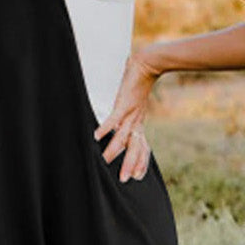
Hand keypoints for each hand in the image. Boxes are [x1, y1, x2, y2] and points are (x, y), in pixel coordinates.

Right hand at [93, 47, 163, 181]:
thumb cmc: (138, 84)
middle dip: (130, 164)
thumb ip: (127, 116)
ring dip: (114, 150)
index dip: (141, 162)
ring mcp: (130, 113)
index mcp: (139, 123)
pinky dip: (105, 127)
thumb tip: (119, 125)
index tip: (138, 176)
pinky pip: (113, 118)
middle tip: (125, 179)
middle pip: (134, 147)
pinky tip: (97, 136)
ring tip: (105, 161)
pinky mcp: (123, 103)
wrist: (147, 64)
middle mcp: (136, 121)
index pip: (142, 147)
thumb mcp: (135, 104)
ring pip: (123, 136)